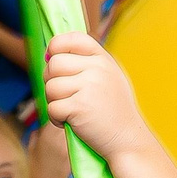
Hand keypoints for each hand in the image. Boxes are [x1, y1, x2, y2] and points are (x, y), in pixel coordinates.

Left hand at [40, 33, 146, 159]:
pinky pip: (52, 107)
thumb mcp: (107, 77)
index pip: (71, 38)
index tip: (51, 59)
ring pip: (50, 87)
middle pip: (54, 64)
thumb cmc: (113, 111)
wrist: (127, 139)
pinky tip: (69, 122)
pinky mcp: (80, 107)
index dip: (55, 46)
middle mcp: (97, 68)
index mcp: (103, 58)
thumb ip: (85, 63)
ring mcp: (89, 86)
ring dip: (53, 102)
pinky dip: (55, 118)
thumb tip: (49, 55)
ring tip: (69, 111)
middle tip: (63, 96)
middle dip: (51, 81)